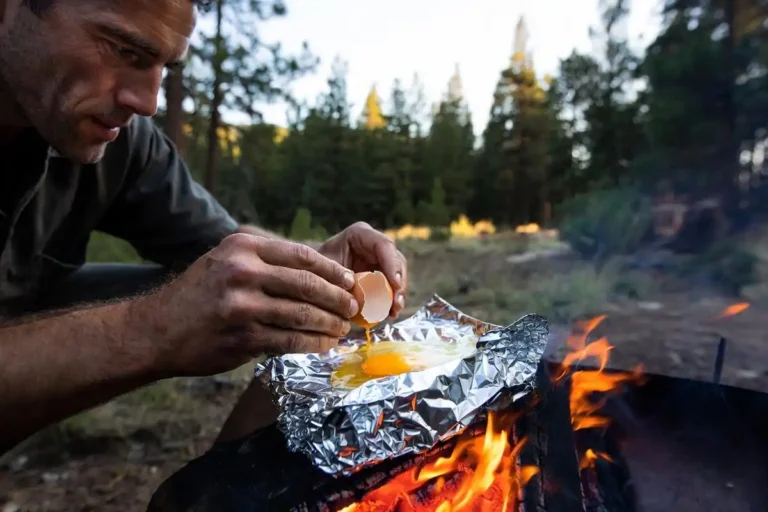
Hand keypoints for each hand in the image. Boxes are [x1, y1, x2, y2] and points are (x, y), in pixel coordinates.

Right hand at [134, 233, 358, 376]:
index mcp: (243, 247)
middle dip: (338, 297)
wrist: (156, 330)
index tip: (350, 281)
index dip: (332, 271)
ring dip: (329, 323)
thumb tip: (316, 273)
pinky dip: (313, 344)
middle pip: (307, 284)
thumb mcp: (225, 261)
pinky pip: (290, 340)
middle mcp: (243, 271)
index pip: (302, 255)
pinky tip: (325, 345)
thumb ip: (265, 261)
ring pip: (302, 313)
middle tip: (353, 307)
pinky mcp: (242, 336)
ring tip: (342, 328)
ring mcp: (242, 305)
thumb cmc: (198, 295)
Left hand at [318, 222, 407, 318]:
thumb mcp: (322, 270)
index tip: (395, 285)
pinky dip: (391, 300)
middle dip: (399, 283)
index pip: (382, 245)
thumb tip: (355, 299)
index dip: (392, 264)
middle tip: (396, 304)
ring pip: (397, 274)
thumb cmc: (313, 266)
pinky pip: (391, 286)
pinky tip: (391, 313)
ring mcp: (379, 259)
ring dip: (398, 294)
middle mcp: (373, 244)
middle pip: (395, 260)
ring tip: (394, 312)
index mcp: (360, 234)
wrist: (309, 272)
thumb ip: (338, 279)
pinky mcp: (380, 274)